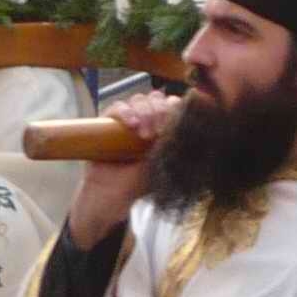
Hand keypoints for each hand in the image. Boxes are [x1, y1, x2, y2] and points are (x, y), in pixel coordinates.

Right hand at [66, 89, 179, 248]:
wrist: (109, 197)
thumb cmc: (137, 183)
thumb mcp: (161, 164)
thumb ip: (172, 146)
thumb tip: (189, 129)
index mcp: (163, 128)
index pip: (174, 105)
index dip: (176, 109)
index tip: (174, 125)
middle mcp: (146, 120)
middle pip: (157, 98)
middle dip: (160, 110)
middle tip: (157, 131)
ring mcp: (127, 120)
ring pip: (139, 99)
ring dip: (145, 111)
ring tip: (143, 133)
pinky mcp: (107, 122)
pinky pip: (117, 107)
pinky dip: (125, 112)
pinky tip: (131, 124)